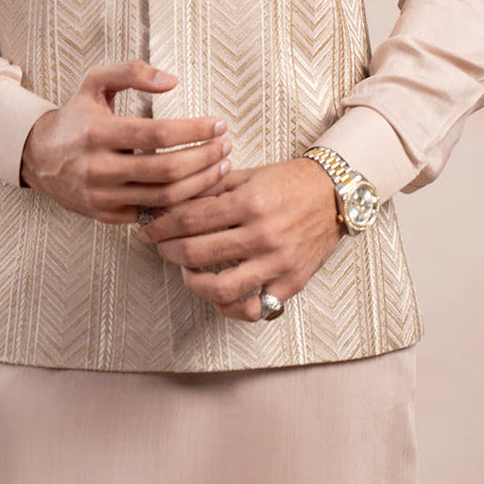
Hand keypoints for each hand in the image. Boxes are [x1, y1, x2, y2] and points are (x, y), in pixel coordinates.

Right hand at [20, 61, 231, 224]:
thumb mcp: (95, 82)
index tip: (219, 123)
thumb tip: (171, 81)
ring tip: (222, 166)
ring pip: (164, 197)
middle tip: (227, 146)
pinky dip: (182, 205)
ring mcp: (103, 197)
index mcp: (99, 133)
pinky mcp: (107, 217)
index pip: (159, 134)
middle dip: (206, 159)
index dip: (195, 130)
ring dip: (201, 183)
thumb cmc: (76, 116)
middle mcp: (99, 168)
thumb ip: (132, 71)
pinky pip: (153, 215)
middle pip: (167, 170)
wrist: (38, 157)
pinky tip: (202, 189)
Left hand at [137, 158, 342, 320]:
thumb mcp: (249, 175)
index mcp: (249, 202)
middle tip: (159, 247)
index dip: (162, 226)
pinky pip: (254, 308)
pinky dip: (230, 306)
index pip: (191, 219)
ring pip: (221, 288)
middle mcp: (262, 235)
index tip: (148, 229)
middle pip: (198, 253)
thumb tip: (173, 203)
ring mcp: (277, 263)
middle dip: (169, 251)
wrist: (334, 194)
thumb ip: (212, 189)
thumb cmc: (289, 181)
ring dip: (193, 283)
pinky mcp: (291, 283)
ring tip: (186, 271)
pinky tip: (218, 295)